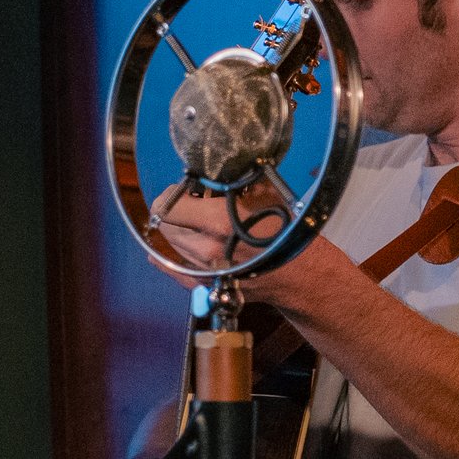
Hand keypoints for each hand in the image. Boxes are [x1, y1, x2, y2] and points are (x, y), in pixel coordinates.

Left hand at [146, 181, 329, 310]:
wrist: (301, 274)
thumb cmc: (286, 231)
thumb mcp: (263, 195)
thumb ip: (233, 182)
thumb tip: (215, 171)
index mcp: (218, 222)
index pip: (167, 207)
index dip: (170, 194)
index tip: (181, 189)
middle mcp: (206, 249)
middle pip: (166, 226)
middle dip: (174, 211)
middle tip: (189, 202)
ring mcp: (205, 271)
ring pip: (172, 246)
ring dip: (178, 231)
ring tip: (196, 222)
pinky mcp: (208, 286)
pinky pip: (176, 273)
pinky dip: (166, 262)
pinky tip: (158, 256)